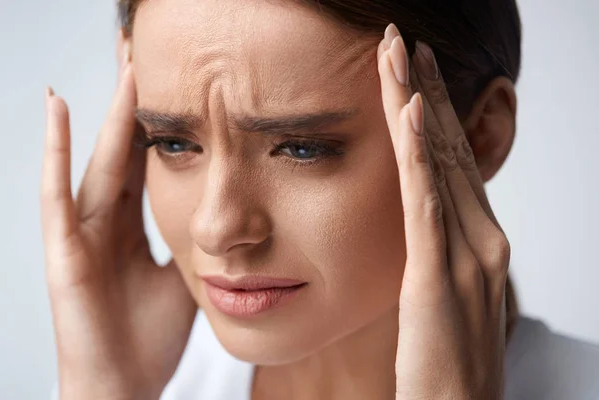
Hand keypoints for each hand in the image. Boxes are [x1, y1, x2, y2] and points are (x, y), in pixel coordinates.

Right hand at [41, 53, 196, 398]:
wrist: (125, 387)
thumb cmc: (150, 338)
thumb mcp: (180, 277)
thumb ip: (188, 242)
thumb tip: (214, 216)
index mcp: (132, 229)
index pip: (144, 166)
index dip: (158, 127)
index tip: (176, 88)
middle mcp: (105, 223)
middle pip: (122, 153)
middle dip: (135, 105)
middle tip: (145, 55)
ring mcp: (81, 235)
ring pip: (94, 161)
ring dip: (107, 113)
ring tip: (121, 65)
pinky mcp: (64, 253)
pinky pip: (58, 195)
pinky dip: (54, 152)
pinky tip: (56, 109)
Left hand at [377, 25, 509, 398]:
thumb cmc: (446, 358)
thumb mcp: (442, 292)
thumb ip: (437, 252)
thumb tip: (421, 223)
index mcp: (478, 238)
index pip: (452, 160)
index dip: (434, 112)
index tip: (413, 74)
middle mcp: (482, 236)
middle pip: (449, 147)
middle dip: (426, 90)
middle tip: (405, 42)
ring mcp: (466, 252)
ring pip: (438, 162)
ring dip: (417, 103)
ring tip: (400, 55)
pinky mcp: (438, 273)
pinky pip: (428, 202)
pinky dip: (422, 154)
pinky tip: (413, 114)